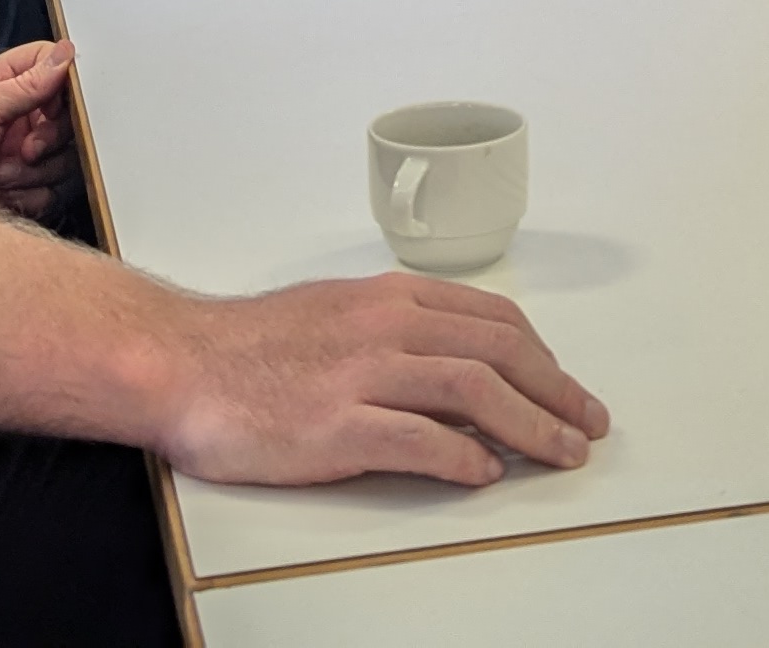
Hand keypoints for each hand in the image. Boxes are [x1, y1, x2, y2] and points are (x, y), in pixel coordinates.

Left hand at [0, 40, 77, 218]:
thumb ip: (27, 82)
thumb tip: (65, 52)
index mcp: (8, 84)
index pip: (55, 71)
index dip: (64, 90)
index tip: (54, 108)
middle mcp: (19, 117)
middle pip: (67, 122)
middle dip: (48, 140)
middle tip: (26, 149)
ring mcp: (20, 153)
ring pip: (61, 160)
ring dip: (34, 172)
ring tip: (0, 173)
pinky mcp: (20, 187)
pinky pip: (48, 193)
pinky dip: (29, 196)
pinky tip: (2, 192)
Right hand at [155, 274, 610, 488]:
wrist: (182, 362)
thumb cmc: (254, 344)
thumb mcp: (340, 314)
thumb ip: (399, 331)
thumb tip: (459, 364)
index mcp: (391, 297)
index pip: (493, 319)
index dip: (543, 357)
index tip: (567, 388)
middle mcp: (386, 326)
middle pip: (499, 351)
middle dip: (556, 390)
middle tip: (586, 424)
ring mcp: (363, 374)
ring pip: (474, 390)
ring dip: (532, 425)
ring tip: (561, 452)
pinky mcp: (337, 425)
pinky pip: (420, 439)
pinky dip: (464, 456)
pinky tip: (486, 471)